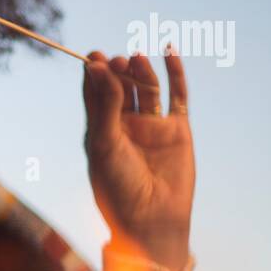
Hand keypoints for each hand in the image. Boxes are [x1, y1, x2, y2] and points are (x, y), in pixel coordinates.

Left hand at [81, 49, 194, 270]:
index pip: (95, 93)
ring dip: (141, 72)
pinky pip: (177, 96)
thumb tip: (96, 66)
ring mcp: (152, 126)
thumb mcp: (104, 144)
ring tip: (135, 59)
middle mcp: (125, 125)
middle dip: (118, 72)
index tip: (93, 56)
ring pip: (147, 89)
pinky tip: (169, 50)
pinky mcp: (177, 130)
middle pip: (121, 87)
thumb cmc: (118, 188)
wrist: (151, 220)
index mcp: (100, 130)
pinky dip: (175, 73)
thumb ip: (103, 106)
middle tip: (115, 62)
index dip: (94, 73)